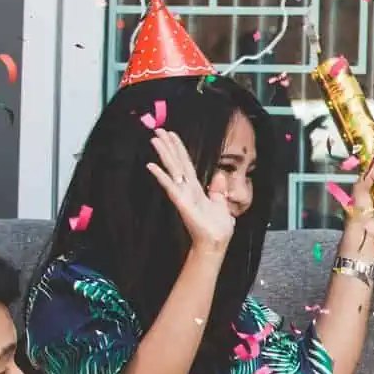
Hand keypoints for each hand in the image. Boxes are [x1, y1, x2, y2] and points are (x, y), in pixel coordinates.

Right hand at [146, 129, 234, 253]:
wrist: (216, 243)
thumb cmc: (217, 227)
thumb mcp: (221, 203)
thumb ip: (218, 190)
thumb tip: (219, 176)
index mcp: (196, 187)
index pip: (186, 163)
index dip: (179, 148)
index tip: (172, 134)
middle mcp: (187, 188)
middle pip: (176, 162)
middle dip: (168, 146)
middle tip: (158, 130)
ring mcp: (183, 194)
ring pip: (172, 170)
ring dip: (164, 154)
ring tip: (154, 139)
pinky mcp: (181, 203)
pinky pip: (170, 187)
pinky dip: (161, 176)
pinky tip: (151, 166)